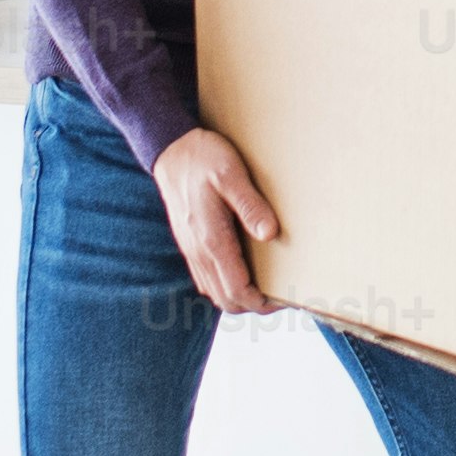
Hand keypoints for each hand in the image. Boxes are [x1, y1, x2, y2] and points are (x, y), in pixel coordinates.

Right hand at [151, 126, 282, 315]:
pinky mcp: (189, 244)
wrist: (170, 149)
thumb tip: (270, 234)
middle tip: (281, 295)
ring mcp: (192, 250)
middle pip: (226, 300)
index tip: (285, 298)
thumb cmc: (203, 158)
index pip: (237, 291)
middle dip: (254, 305)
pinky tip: (242, 272)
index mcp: (212, 240)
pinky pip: (206, 279)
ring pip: (214, 293)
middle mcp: (199, 252)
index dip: (262, 303)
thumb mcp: (231, 175)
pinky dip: (226, 286)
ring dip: (240, 297)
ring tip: (266, 286)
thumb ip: (250, 205)